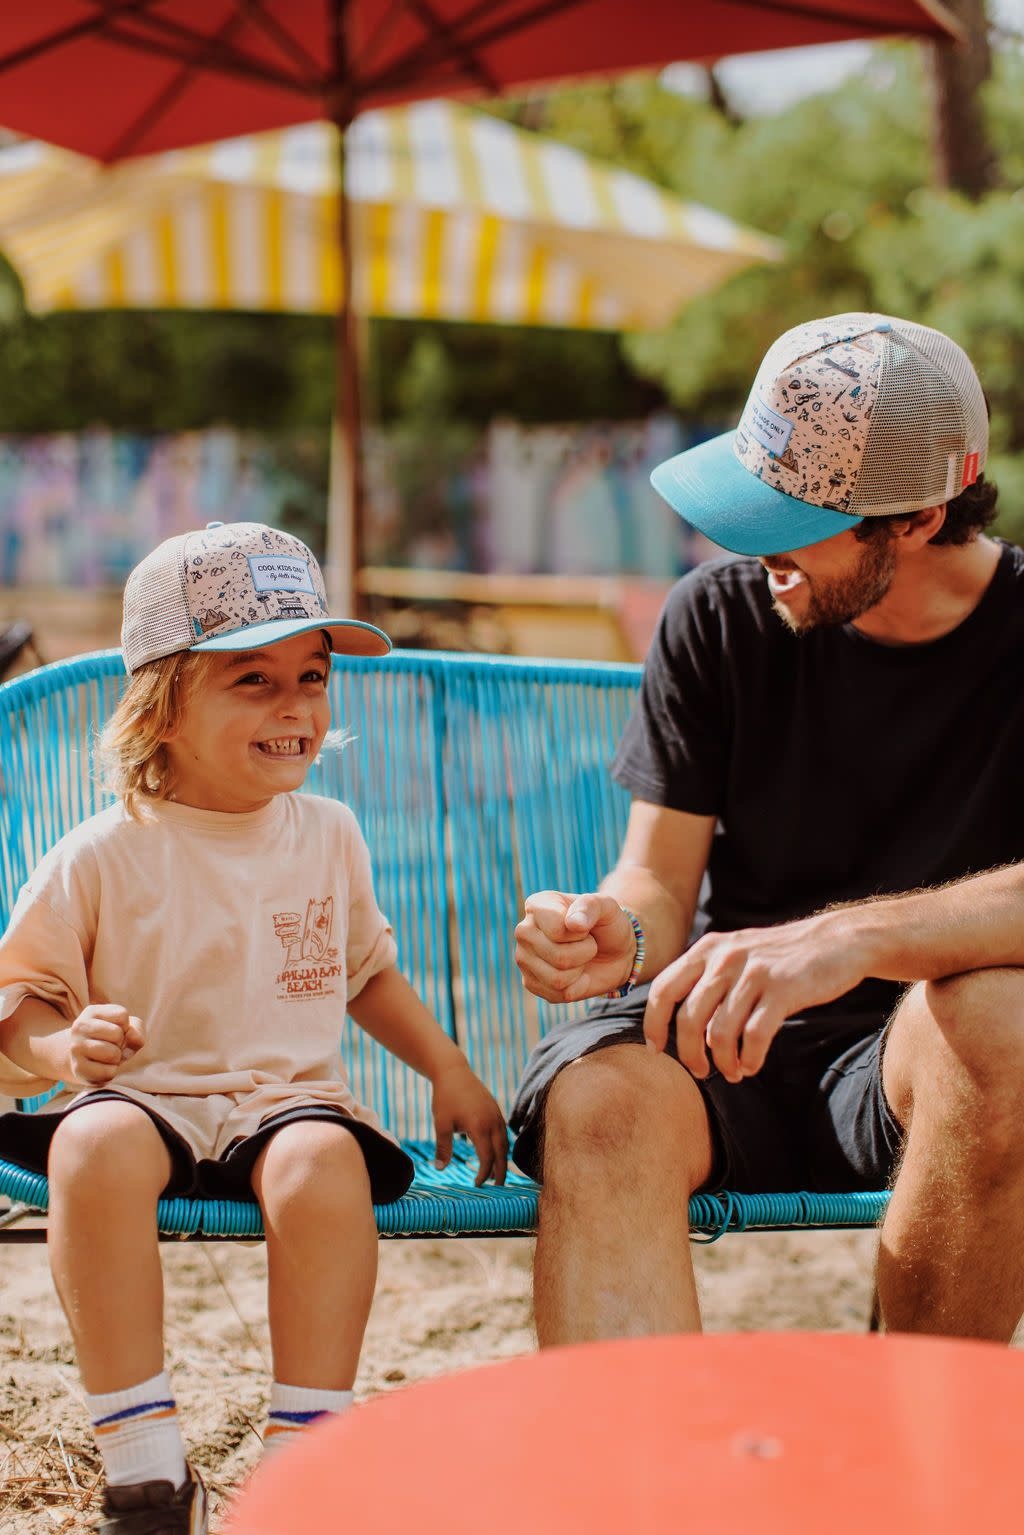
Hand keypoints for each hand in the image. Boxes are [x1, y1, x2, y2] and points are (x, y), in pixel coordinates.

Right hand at [66, 1004, 144, 1086]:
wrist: (83, 1061)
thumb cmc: (110, 1041)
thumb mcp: (127, 1029)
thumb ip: (137, 1029)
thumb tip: (132, 1037)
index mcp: (92, 1012)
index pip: (122, 1015)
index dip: (125, 1026)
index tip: (114, 1031)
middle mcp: (80, 1026)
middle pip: (117, 1034)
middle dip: (120, 1043)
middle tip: (109, 1046)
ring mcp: (76, 1047)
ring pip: (113, 1054)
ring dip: (116, 1059)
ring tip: (105, 1057)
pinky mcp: (78, 1068)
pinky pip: (108, 1073)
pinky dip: (111, 1072)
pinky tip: (100, 1068)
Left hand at [431, 1058, 507, 1185]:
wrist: (453, 1071)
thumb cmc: (445, 1098)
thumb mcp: (441, 1124)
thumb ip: (443, 1147)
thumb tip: (440, 1169)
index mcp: (480, 1127)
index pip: (487, 1157)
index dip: (483, 1173)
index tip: (476, 1184)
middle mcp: (493, 1122)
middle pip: (502, 1153)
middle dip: (500, 1172)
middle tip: (497, 1187)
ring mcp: (496, 1114)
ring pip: (504, 1142)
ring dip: (501, 1159)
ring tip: (494, 1174)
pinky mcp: (495, 1109)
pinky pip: (503, 1132)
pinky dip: (501, 1146)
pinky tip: (493, 1152)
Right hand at [515, 891, 635, 1002]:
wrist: (613, 952)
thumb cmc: (606, 925)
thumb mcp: (607, 907)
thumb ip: (590, 906)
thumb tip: (572, 924)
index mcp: (537, 906)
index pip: (557, 930)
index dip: (581, 933)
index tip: (585, 926)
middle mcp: (524, 931)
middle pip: (558, 957)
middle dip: (584, 953)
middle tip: (587, 943)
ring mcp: (524, 959)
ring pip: (558, 979)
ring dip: (580, 970)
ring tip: (581, 957)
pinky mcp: (530, 983)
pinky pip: (559, 994)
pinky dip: (577, 986)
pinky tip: (577, 973)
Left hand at [644, 913, 863, 1083]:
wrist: (836, 940)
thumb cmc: (780, 957)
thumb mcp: (735, 954)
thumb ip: (707, 981)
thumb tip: (681, 1029)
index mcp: (707, 949)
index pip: (663, 989)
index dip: (654, 1024)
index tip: (657, 1050)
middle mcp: (725, 957)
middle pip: (688, 1018)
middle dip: (689, 1054)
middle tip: (700, 1071)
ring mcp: (754, 973)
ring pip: (719, 1032)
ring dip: (723, 1062)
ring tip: (732, 1072)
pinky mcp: (783, 989)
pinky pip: (754, 1036)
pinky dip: (749, 1059)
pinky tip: (752, 1065)